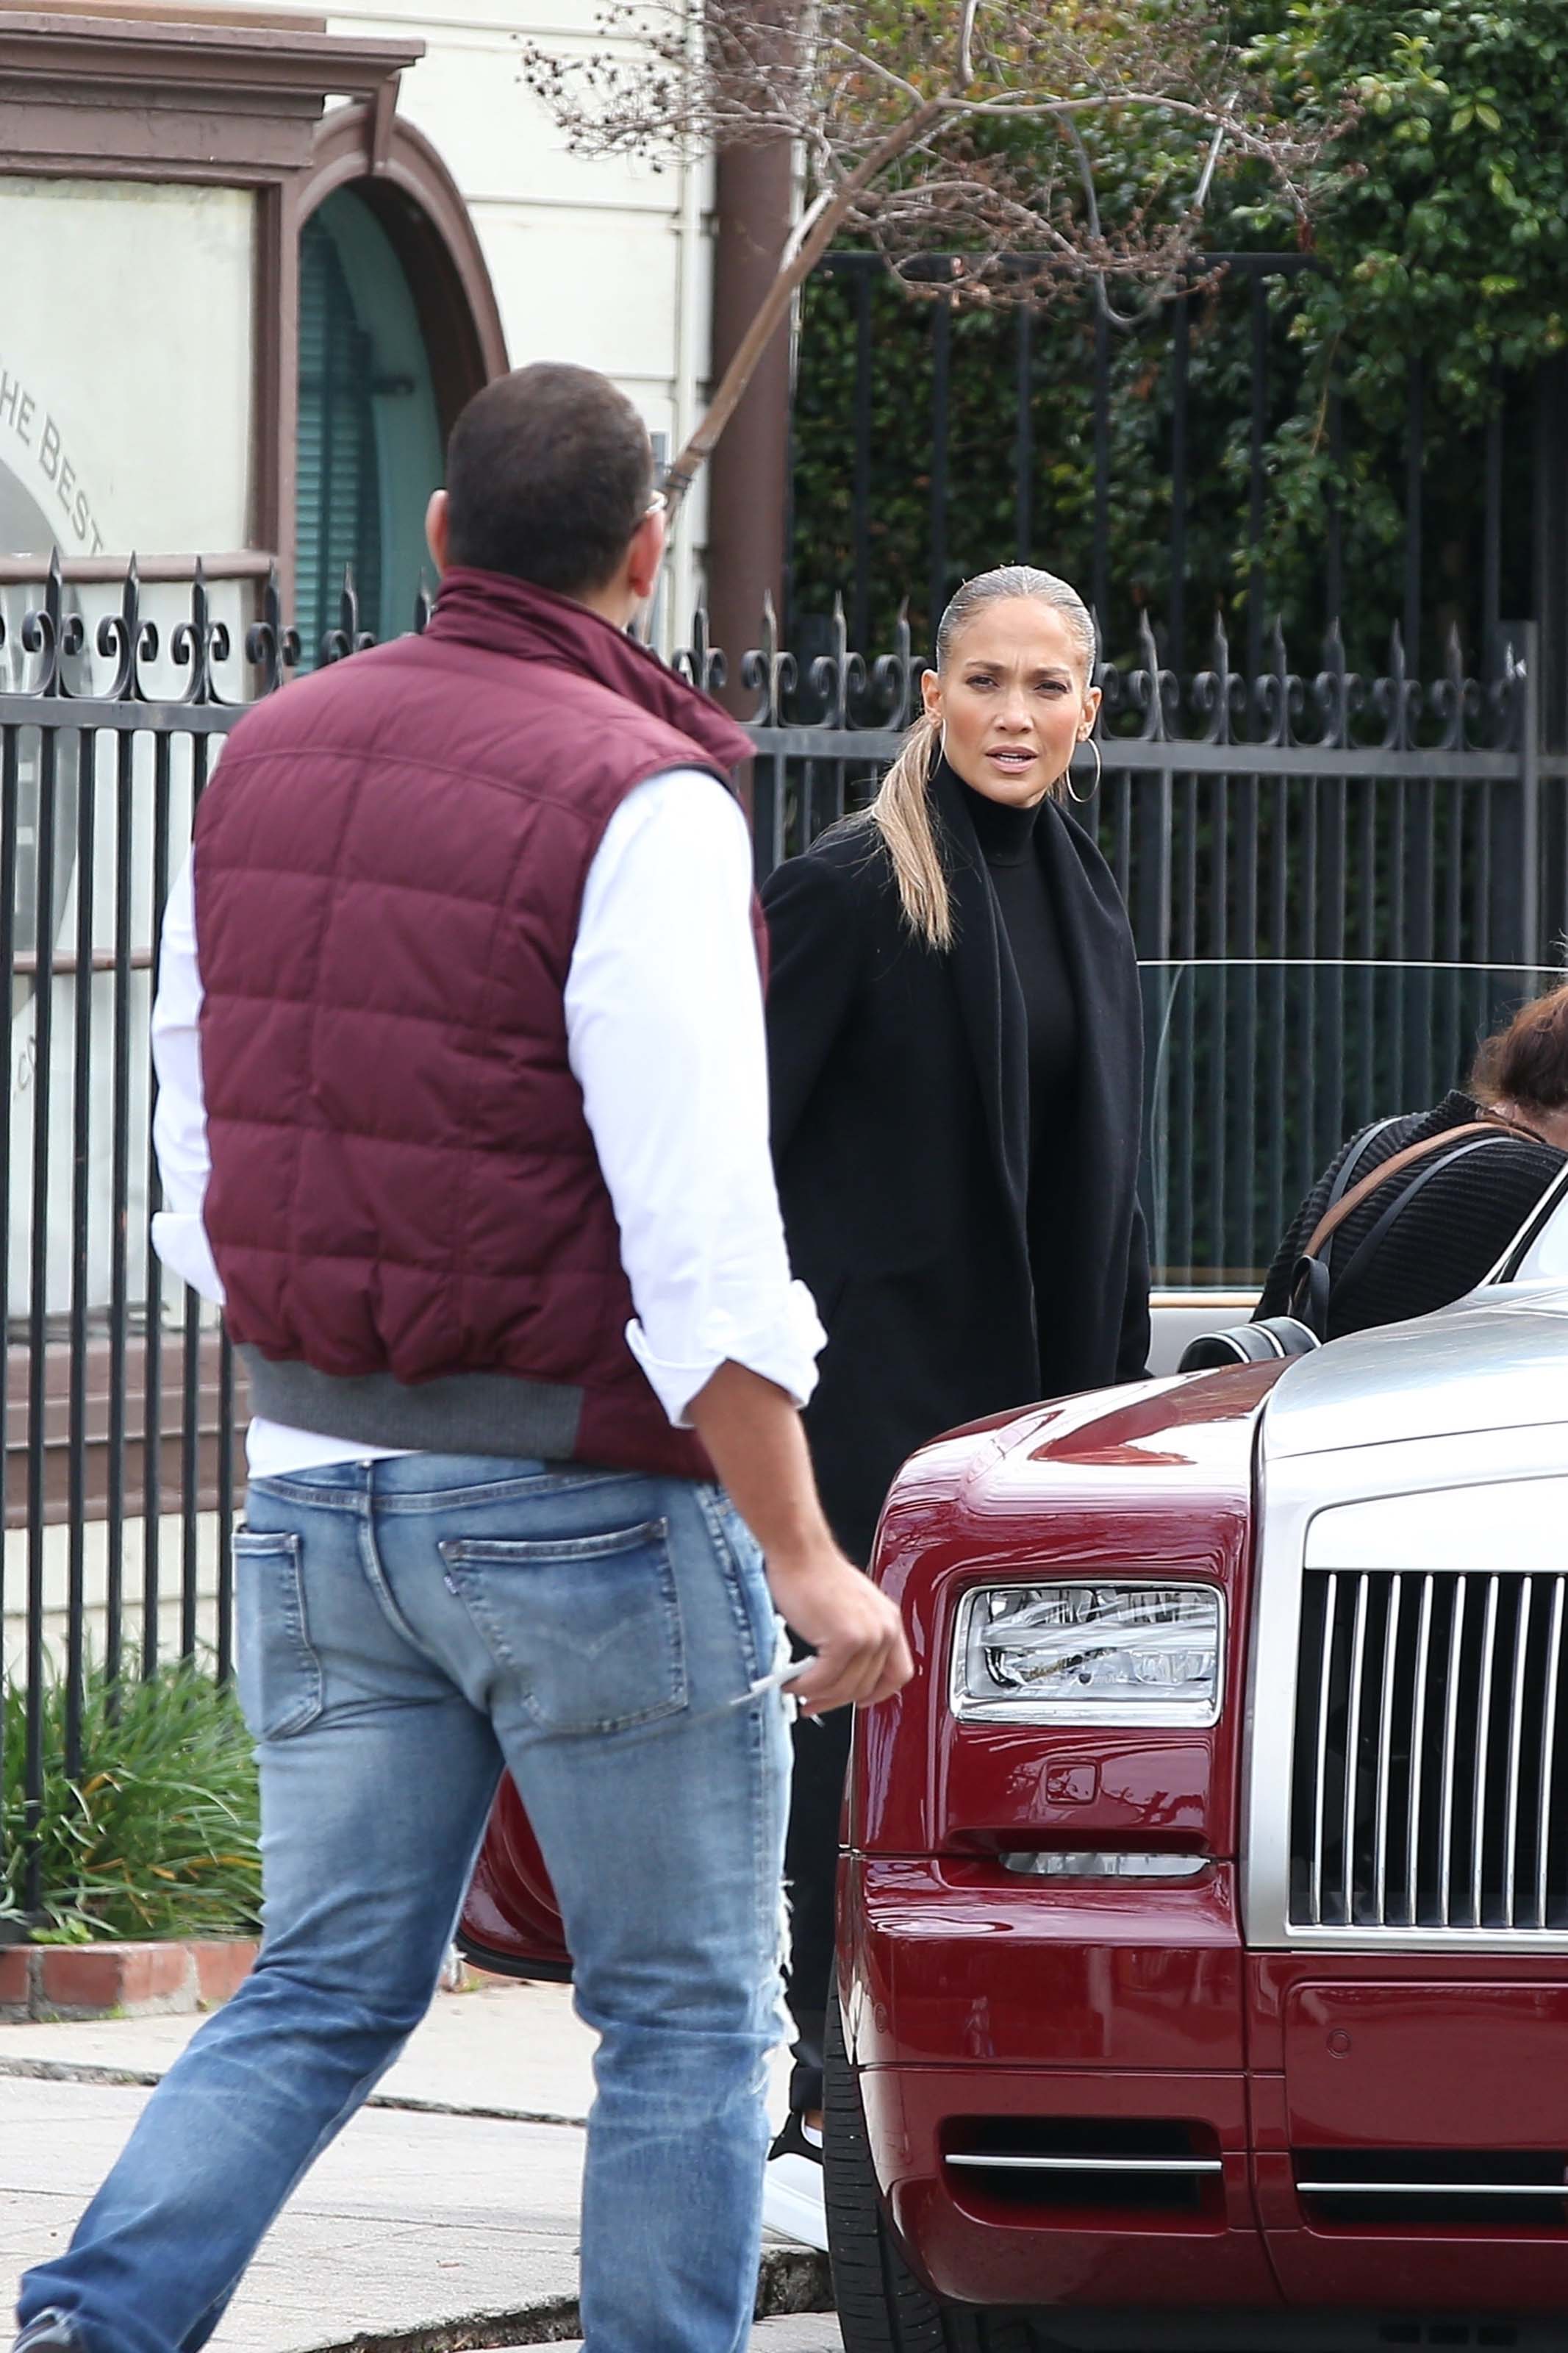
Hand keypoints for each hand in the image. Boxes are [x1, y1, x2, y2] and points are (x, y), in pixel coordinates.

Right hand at [764, 1545, 913, 1715]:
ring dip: (817, 1696)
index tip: (861, 1700)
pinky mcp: (845, 1640)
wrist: (801, 1552)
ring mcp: (867, 1636)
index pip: (899, 1673)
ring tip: (797, 1691)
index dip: (878, 1693)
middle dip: (836, 1701)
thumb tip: (843, 1670)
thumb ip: (856, 1636)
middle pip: (866, 1686)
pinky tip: (792, 1682)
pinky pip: (823, 1679)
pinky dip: (804, 1686)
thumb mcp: (851, 1607)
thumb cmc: (817, 1573)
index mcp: (890, 1621)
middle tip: (814, 1703)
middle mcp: (884, 1630)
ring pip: (844, 1688)